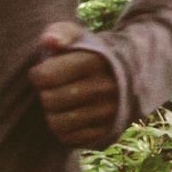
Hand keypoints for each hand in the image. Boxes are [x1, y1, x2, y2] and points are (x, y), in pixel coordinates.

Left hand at [27, 20, 119, 147]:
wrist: (133, 74)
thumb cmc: (93, 54)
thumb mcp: (80, 36)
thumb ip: (61, 32)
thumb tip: (48, 41)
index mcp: (96, 61)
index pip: (47, 77)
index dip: (38, 75)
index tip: (43, 72)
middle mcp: (105, 88)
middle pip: (51, 101)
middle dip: (45, 95)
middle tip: (51, 89)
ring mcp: (108, 112)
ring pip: (58, 123)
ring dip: (52, 114)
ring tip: (58, 105)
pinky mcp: (107, 131)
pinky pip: (70, 138)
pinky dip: (64, 130)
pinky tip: (69, 116)